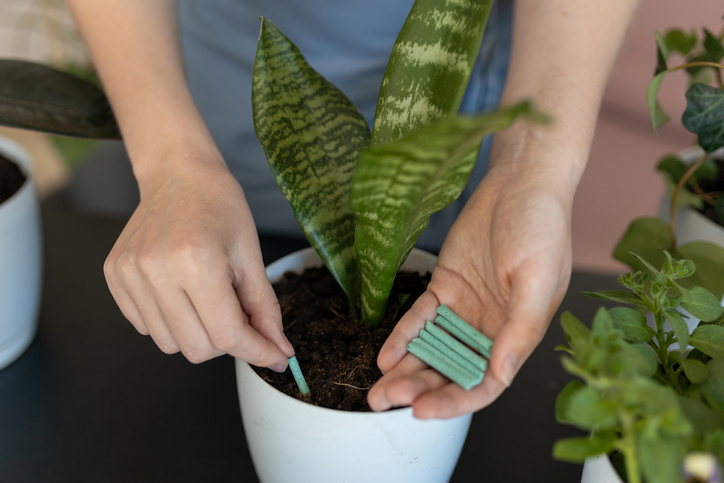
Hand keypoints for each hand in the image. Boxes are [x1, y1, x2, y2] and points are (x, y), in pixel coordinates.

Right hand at [104, 154, 293, 369]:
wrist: (178, 175)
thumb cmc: (220, 206)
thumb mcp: (252, 256)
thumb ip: (265, 309)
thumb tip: (279, 351)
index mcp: (196, 260)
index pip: (228, 334)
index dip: (257, 351)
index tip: (275, 357)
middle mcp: (156, 270)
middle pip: (197, 349)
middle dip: (226, 342)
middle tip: (237, 314)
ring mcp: (129, 274)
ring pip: (170, 345)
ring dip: (198, 334)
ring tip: (207, 297)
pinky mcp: (114, 276)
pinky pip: (147, 328)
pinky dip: (172, 321)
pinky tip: (182, 291)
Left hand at [367, 167, 572, 417]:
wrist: (520, 183)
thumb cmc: (542, 228)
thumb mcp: (538, 280)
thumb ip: (521, 329)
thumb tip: (501, 373)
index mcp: (518, 335)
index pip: (485, 383)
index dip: (455, 401)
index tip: (423, 411)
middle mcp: (489, 330)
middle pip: (452, 371)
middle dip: (420, 389)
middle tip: (385, 399)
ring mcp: (465, 310)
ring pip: (432, 350)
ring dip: (406, 369)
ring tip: (377, 388)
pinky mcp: (444, 288)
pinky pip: (420, 318)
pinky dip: (403, 336)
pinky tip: (384, 354)